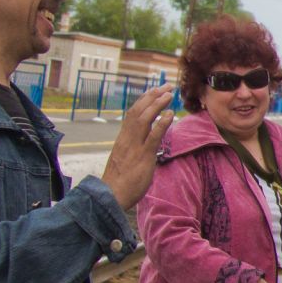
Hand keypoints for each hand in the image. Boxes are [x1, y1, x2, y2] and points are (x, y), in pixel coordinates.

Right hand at [101, 85, 175, 209]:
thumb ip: (135, 149)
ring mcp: (134, 146)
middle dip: (152, 96)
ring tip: (169, 95)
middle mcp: (127, 139)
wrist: (110, 196)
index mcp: (123, 138)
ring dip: (157, 105)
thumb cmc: (119, 182)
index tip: (155, 90)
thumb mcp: (126, 160)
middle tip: (166, 86)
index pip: (133, 113)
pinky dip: (162, 124)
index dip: (144, 100)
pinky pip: (152, 136)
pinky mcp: (142, 156)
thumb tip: (147, 145)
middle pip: (138, 111)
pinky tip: (170, 115)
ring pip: (144, 119)